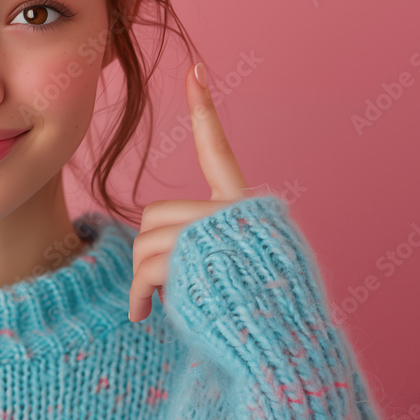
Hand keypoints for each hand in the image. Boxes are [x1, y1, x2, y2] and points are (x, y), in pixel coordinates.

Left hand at [127, 62, 249, 322]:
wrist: (282, 348)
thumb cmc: (255, 314)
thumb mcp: (232, 268)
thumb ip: (202, 246)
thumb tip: (151, 259)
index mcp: (246, 208)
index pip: (218, 151)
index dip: (205, 110)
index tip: (194, 70)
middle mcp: (233, 212)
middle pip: (157, 215)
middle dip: (152, 253)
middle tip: (162, 286)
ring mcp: (214, 232)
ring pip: (146, 241)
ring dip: (144, 279)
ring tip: (159, 303)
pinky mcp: (194, 255)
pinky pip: (144, 266)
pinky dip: (137, 294)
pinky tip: (143, 314)